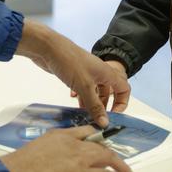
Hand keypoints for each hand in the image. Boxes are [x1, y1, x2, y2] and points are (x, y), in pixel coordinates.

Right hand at [1, 126, 134, 171]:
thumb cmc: (21, 162)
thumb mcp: (39, 144)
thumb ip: (54, 145)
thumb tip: (60, 153)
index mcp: (62, 134)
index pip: (86, 131)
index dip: (98, 137)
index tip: (104, 142)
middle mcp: (73, 143)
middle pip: (101, 146)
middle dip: (114, 155)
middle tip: (121, 163)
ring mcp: (79, 159)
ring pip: (108, 159)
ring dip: (121, 167)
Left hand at [16, 21, 130, 126]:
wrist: (47, 47)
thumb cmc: (69, 62)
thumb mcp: (85, 86)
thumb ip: (95, 106)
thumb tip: (105, 123)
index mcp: (106, 73)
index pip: (124, 89)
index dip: (122, 103)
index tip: (113, 115)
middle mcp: (98, 72)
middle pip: (108, 91)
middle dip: (105, 106)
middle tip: (97, 119)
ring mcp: (86, 73)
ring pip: (94, 91)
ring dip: (92, 103)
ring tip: (86, 116)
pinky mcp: (74, 74)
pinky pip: (83, 88)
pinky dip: (82, 98)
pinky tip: (76, 106)